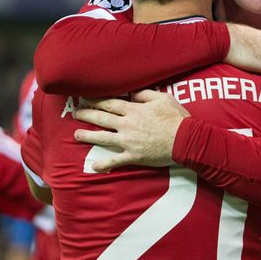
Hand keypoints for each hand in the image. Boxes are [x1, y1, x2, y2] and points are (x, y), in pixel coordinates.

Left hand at [73, 90, 188, 171]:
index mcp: (134, 110)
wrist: (186, 140)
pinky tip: (94, 166)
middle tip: (74, 112)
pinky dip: (104, 164)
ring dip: (88, 135)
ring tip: (76, 134)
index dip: (95, 100)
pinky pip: (116, 161)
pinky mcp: (134, 156)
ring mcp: (128, 141)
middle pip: (101, 118)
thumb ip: (145, 94)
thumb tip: (132, 93)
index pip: (109, 103)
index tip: (85, 97)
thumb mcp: (163, 98)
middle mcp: (127, 125)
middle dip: (86, 114)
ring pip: (103, 137)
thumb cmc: (176, 118)